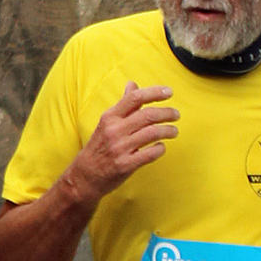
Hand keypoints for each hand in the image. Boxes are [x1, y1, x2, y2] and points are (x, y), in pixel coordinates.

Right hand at [67, 82, 178, 201]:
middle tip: (176, 114)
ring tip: (174, 131)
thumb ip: (123, 105)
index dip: (154, 92)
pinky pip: (150, 154)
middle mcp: (114, 130)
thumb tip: (132, 84)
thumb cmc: (99, 146)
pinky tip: (161, 146)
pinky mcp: (125, 165)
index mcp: (110, 117)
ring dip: (168, 130)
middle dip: (167, 113)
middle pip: (148, 115)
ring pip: (152, 133)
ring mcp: (120, 148)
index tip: (169, 92)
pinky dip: (160, 148)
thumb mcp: (107, 122)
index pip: (134, 98)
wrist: (84, 176)